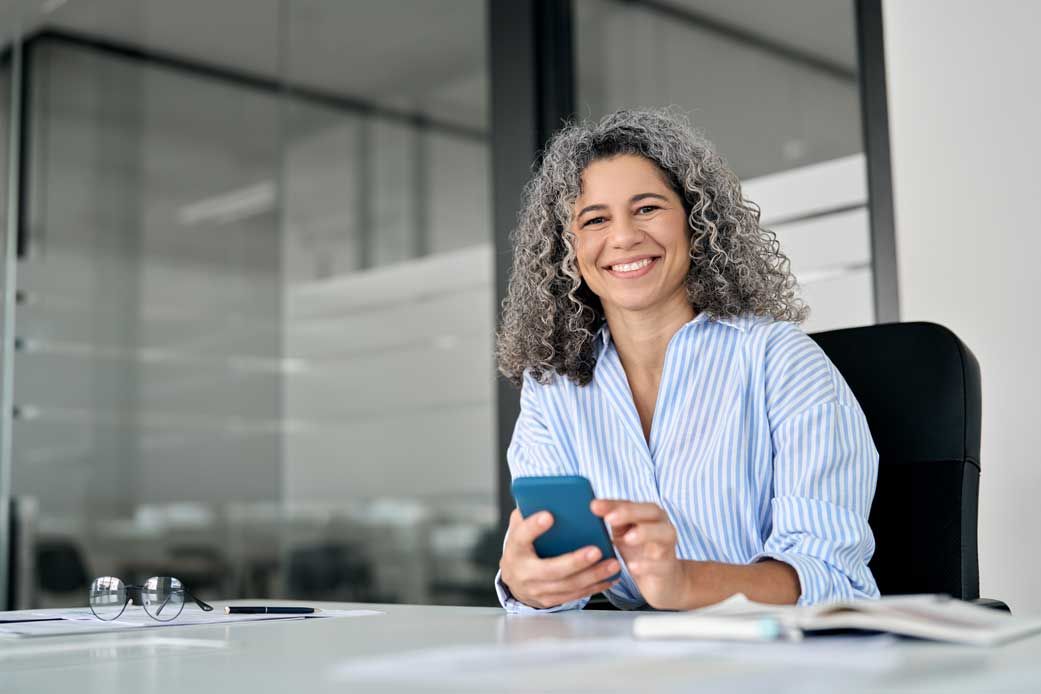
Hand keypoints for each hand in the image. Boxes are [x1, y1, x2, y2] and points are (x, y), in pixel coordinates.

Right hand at [499, 509, 620, 608]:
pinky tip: (609, 577)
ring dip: (593, 575)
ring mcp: (537, 590)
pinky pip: (575, 595)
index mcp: (515, 549)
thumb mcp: (520, 527)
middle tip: (596, 550)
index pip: (522, 536)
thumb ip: (530, 513)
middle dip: (575, 561)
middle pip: (551, 569)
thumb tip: (549, 496)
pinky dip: (594, 586)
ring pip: (568, 585)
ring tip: (613, 564)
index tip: (549, 515)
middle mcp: (524, 572)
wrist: (514, 578)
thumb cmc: (523, 546)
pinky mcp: (550, 600)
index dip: (534, 527)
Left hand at [591, 499, 691, 609]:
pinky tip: (633, 567)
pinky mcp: (667, 568)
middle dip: (630, 513)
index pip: (631, 503)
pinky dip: (647, 565)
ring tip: (627, 538)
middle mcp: (662, 526)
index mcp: (648, 514)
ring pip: (663, 534)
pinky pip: (660, 565)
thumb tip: (588, 510)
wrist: (664, 580)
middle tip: (609, 518)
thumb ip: (612, 521)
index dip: (613, 504)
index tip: (594, 506)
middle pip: (651, 512)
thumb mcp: (623, 534)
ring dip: (645, 533)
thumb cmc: (640, 552)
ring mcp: (667, 547)